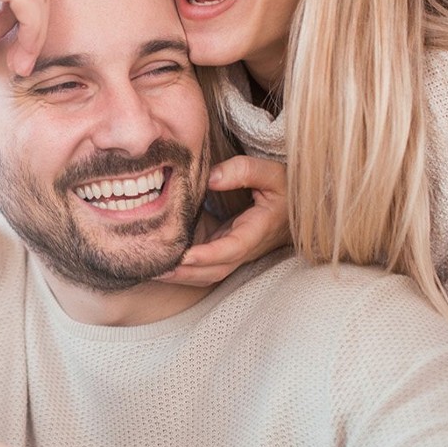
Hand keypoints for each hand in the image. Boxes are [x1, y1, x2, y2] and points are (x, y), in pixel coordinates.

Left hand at [160, 155, 289, 285]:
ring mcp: (235, 252)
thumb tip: (211, 178)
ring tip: (152, 270)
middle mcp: (245, 248)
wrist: (296, 205)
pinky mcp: (225, 247)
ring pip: (208, 273)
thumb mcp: (272, 173)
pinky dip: (184, 267)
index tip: (183, 256)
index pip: (230, 249)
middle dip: (185, 274)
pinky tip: (162, 260)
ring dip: (181, 275)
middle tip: (155, 269)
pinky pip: (204, 264)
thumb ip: (243, 171)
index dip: (207, 255)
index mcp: (257, 231)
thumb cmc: (285, 188)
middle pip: (214, 270)